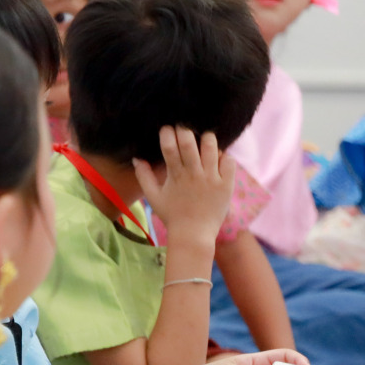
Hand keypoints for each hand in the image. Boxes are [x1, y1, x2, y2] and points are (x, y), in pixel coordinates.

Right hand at [134, 127, 232, 246]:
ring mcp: (212, 179)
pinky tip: (217, 158)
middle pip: (189, 143)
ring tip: (204, 140)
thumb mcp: (153, 197)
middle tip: (184, 130)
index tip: (166, 130)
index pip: (169, 147)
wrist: (194, 235)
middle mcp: (194, 174)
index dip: (167, 133)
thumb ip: (143, 176)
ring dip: (207, 139)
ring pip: (212, 147)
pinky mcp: (226, 185)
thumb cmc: (172, 215)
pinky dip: (223, 155)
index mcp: (175, 175)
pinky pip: (228, 161)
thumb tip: (136, 158)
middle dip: (185, 131)